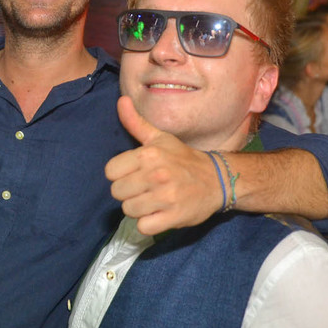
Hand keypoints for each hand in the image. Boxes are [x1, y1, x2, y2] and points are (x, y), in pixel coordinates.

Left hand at [104, 96, 221, 234]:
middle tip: (146, 188)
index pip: (110, 172)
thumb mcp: (160, 138)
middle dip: (129, 192)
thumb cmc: (183, 159)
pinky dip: (149, 223)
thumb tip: (120, 100)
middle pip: (117, 192)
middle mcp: (156, 174)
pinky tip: (160, 213)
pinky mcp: (173, 217)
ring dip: (139, 208)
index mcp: (149, 154)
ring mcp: (165, 197)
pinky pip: (143, 227)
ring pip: (128, 210)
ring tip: (154, 200)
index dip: (121, 175)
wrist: (217, 180)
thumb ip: (136, 122)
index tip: (136, 173)